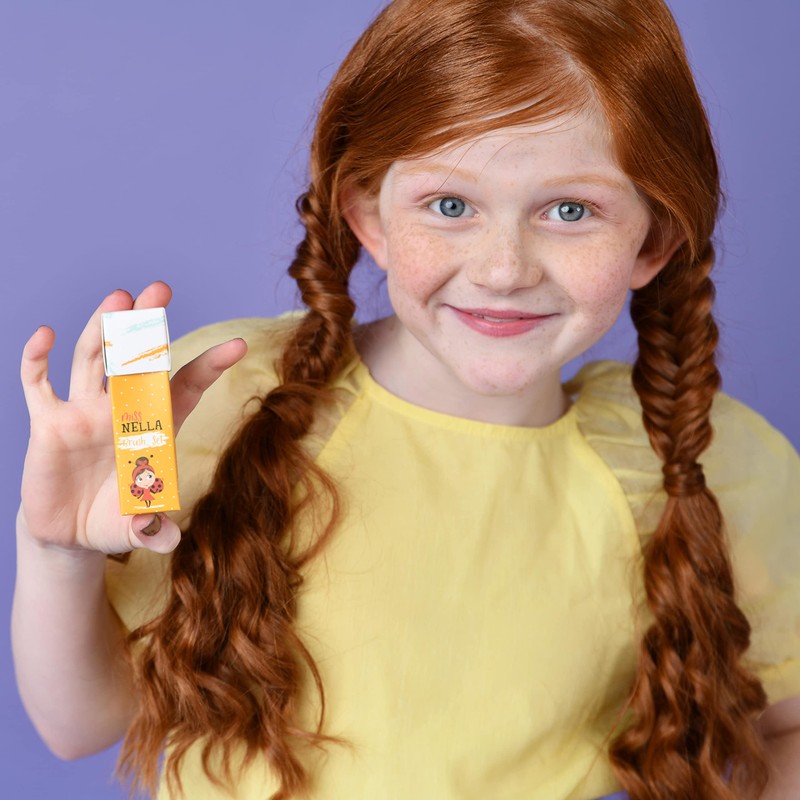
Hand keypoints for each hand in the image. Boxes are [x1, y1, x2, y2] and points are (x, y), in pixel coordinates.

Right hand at [19, 281, 246, 554]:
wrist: (70, 533)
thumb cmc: (114, 523)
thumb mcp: (136, 531)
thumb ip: (152, 531)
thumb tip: (168, 537)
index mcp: (154, 429)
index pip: (185, 389)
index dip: (210, 367)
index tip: (239, 345)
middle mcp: (121, 411)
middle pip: (137, 361)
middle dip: (146, 327)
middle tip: (159, 290)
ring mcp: (84, 413)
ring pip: (92, 361)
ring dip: (101, 331)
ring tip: (116, 298)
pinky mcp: (48, 424)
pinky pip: (39, 385)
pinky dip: (38, 361)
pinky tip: (46, 336)